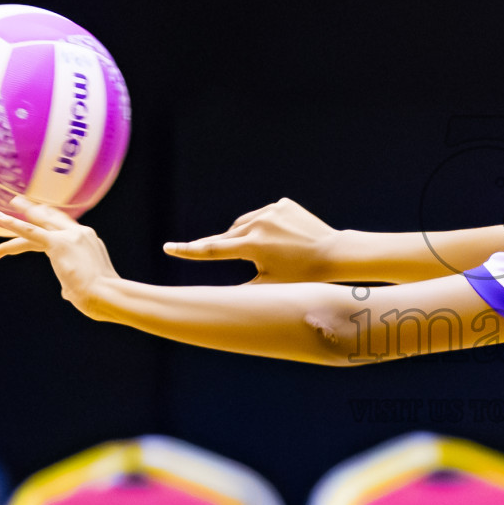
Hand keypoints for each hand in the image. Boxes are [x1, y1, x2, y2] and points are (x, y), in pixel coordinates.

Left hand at [0, 197, 118, 315]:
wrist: (108, 294)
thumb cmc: (103, 297)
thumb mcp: (87, 286)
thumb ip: (74, 285)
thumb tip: (67, 293)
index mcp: (88, 242)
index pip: (65, 229)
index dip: (50, 224)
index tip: (40, 218)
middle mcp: (80, 234)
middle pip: (51, 220)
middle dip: (34, 212)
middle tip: (19, 203)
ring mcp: (69, 236)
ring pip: (37, 225)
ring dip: (16, 220)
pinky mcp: (58, 243)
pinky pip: (30, 231)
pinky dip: (13, 224)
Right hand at [163, 197, 340, 282]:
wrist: (335, 254)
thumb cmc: (302, 277)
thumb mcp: (268, 286)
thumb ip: (240, 289)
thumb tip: (215, 300)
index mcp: (253, 245)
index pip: (213, 249)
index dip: (189, 251)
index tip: (168, 248)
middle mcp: (260, 223)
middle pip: (229, 236)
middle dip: (224, 247)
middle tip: (221, 255)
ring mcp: (272, 210)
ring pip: (244, 224)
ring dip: (244, 236)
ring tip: (263, 252)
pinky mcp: (282, 204)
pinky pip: (263, 215)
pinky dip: (263, 226)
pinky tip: (279, 239)